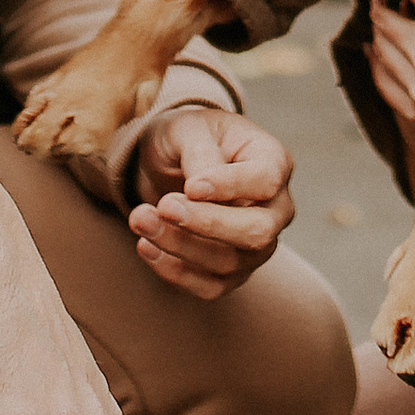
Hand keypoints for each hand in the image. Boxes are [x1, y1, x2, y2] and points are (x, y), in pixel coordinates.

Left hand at [130, 102, 294, 300]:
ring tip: (139, 219)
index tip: (190, 186)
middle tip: (163, 206)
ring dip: (179, 246)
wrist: (175, 161)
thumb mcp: (189, 129)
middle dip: (206, 224)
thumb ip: (199, 154)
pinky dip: (175, 271)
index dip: (229, 187)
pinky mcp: (234, 271)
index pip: (265, 181)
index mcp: (272, 161)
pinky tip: (147, 246)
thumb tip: (199, 192)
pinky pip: (211, 286)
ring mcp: (258, 245)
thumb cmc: (190, 138)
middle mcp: (275, 208)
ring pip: (230, 263)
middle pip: (257, 232)